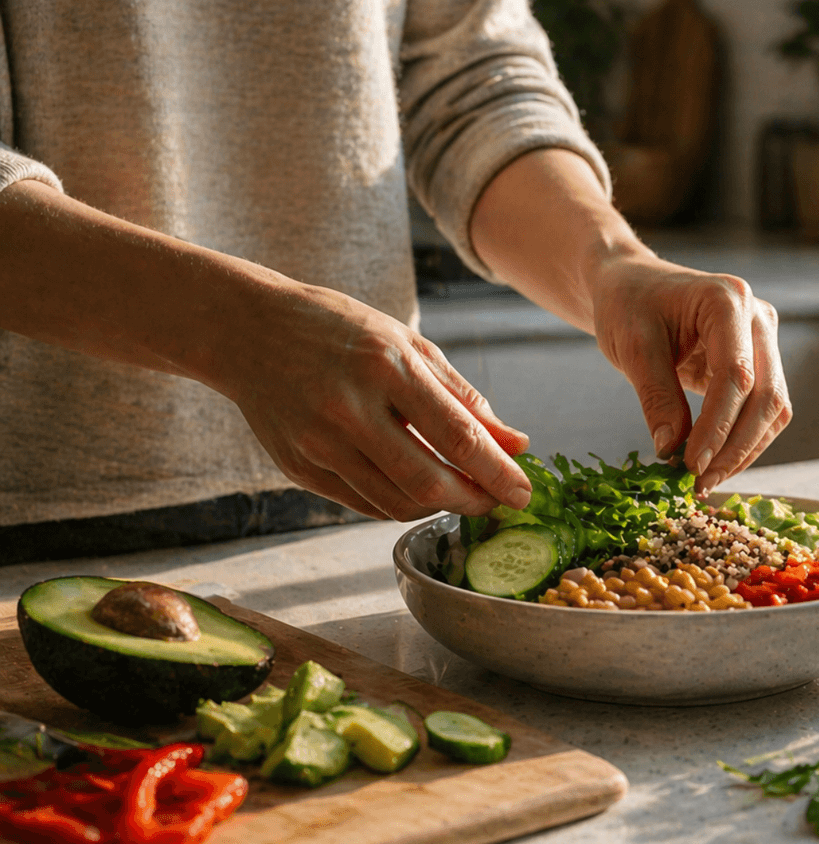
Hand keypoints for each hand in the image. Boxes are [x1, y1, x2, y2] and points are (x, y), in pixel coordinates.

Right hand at [214, 280, 534, 520]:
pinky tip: (419, 489)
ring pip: (396, 502)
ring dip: (440, 506)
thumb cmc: (339, 330)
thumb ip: (463, 397)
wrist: (245, 330)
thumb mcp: (408, 345)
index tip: (525, 493)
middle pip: (428, 481)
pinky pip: (364, 503)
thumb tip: (516, 443)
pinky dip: (401, 503)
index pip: (457, 435)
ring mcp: (318, 443)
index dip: (498, 472)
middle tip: (498, 502)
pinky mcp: (298, 467)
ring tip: (463, 493)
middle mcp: (349, 408)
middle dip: (475, 500)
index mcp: (386, 366)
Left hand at [467, 148, 792, 490]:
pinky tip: (715, 463)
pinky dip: (743, 441)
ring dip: (745, 450)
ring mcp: (764, 339)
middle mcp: (758, 317)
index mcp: (727, 300)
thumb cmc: (627, 305)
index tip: (690, 465)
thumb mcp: (632, 346)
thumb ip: (656, 396)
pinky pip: (763, 409)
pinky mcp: (760, 361)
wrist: (632, 285)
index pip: (736, 374)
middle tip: (699, 483)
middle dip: (735, 446)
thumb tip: (672, 450)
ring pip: (773, 408)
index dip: (717, 426)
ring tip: (706, 480)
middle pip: (766, 395)